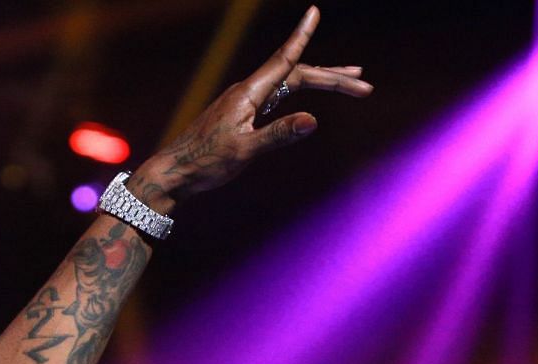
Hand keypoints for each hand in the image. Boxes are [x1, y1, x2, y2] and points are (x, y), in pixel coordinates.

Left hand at [129, 6, 371, 208]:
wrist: (173, 173)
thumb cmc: (204, 163)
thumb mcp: (244, 152)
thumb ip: (278, 135)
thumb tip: (314, 121)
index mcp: (248, 93)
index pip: (284, 60)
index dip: (301, 36)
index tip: (314, 11)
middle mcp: (248, 91)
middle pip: (297, 74)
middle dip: (332, 77)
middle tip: (364, 85)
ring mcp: (244, 101)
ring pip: (289, 83)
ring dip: (320, 81)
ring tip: (350, 80)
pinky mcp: (241, 113)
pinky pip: (277, 95)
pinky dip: (298, 92)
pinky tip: (306, 98)